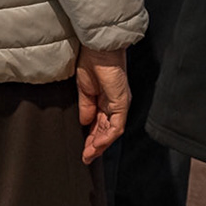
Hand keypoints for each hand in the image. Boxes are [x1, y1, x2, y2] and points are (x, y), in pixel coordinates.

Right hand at [75, 47, 129, 163]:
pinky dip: (107, 137)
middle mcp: (115, 102)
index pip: (101, 124)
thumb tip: (85, 123)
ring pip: (113, 131)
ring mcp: (120, 102)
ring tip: (89, 154)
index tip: (84, 151)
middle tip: (86, 157)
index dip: (92, 138)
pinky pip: (117, 125)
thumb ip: (86, 107)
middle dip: (96, 146)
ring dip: (100, 145)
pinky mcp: (121, 101)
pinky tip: (97, 144)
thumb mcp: (84, 89)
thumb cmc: (91, 61)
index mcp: (106, 99)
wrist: (96, 47)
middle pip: (107, 130)